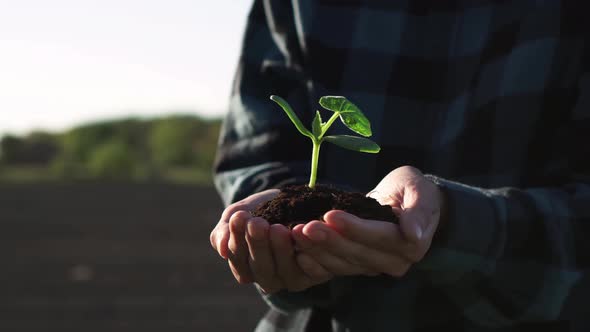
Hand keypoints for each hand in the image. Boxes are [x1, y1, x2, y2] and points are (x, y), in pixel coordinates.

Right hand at [210, 189, 332, 292]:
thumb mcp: (238, 215)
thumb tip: (221, 249)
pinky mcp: (315, 274)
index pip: (238, 260)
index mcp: (246, 268)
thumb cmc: (260, 210)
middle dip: (258, 245)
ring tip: (278, 228)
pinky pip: (313, 271)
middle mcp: (268, 278)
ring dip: (281, 251)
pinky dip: (308, 257)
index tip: (239, 217)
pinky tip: (301, 236)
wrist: (293, 202)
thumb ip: (225, 231)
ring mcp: (292, 279)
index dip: (237, 240)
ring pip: (286, 272)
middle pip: (261, 269)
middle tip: (257, 223)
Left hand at [292, 166, 444, 276]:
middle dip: (329, 240)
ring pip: (343, 263)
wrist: (405, 200)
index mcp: (412, 246)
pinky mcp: (357, 265)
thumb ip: (419, 211)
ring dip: (317, 250)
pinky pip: (335, 268)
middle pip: (357, 254)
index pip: (379, 237)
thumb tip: (413, 235)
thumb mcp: (420, 190)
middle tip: (304, 226)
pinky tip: (297, 252)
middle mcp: (394, 262)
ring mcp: (374, 267)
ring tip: (296, 233)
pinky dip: (315, 262)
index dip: (354, 228)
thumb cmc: (414, 190)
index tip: (330, 215)